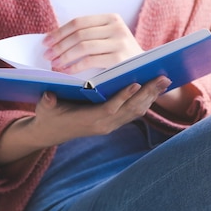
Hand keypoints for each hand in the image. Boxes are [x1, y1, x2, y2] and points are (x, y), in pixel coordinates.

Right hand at [33, 75, 171, 142]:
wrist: (50, 133)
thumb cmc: (49, 116)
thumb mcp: (45, 108)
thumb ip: (48, 102)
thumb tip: (48, 95)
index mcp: (89, 121)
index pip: (110, 109)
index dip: (124, 97)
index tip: (136, 83)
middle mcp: (104, 125)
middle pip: (131, 110)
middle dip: (148, 94)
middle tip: (163, 78)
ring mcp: (111, 125)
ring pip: (136, 112)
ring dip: (151, 96)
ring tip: (165, 80)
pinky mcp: (114, 123)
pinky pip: (134, 113)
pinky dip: (146, 100)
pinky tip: (155, 88)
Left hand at [43, 14, 143, 73]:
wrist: (146, 72)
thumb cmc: (120, 57)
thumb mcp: (107, 39)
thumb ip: (87, 36)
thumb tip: (54, 40)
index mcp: (111, 18)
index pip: (79, 22)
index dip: (59, 31)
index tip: (45, 42)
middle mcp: (117, 27)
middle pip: (79, 33)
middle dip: (59, 45)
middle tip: (47, 55)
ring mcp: (120, 42)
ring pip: (82, 46)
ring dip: (64, 55)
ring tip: (53, 63)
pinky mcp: (119, 59)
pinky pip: (90, 60)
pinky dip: (74, 66)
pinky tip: (65, 71)